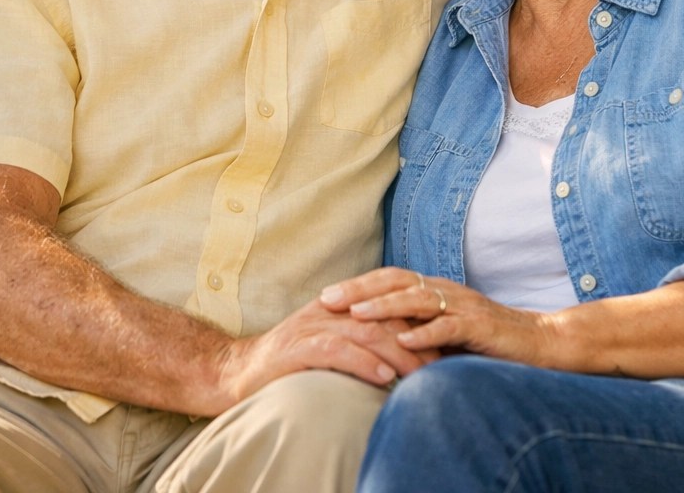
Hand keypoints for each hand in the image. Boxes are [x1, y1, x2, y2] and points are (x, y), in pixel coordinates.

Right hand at [220, 296, 438, 402]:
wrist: (237, 370)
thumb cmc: (289, 362)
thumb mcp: (329, 342)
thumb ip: (360, 340)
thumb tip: (402, 354)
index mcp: (341, 305)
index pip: (388, 306)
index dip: (418, 321)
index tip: (444, 341)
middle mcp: (331, 310)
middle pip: (385, 317)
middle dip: (418, 339)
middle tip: (445, 361)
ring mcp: (314, 327)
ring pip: (367, 332)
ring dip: (399, 352)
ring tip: (424, 373)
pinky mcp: (298, 348)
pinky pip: (337, 351)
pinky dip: (364, 364)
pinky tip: (385, 377)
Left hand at [321, 267, 553, 365]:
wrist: (540, 342)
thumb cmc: (489, 343)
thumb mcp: (447, 335)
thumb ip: (417, 332)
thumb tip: (375, 344)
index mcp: (436, 290)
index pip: (391, 279)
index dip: (359, 284)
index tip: (326, 295)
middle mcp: (446, 291)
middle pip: (397, 281)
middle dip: (360, 289)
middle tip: (327, 299)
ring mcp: (464, 306)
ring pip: (418, 299)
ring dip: (385, 306)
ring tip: (356, 314)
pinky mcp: (481, 326)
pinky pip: (449, 325)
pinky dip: (425, 332)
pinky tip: (403, 340)